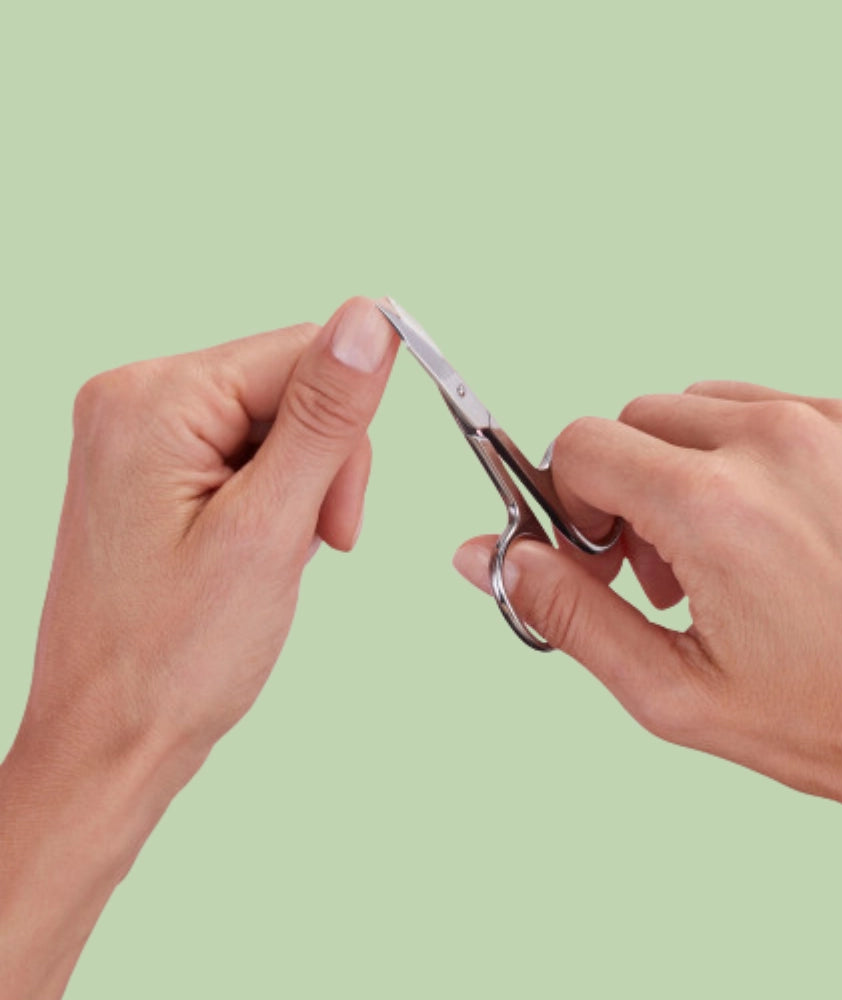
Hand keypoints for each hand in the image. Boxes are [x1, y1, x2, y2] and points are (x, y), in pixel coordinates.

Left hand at [0, 297, 397, 998]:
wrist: (113, 738)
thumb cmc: (175, 656)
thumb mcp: (270, 528)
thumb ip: (325, 417)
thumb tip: (370, 318)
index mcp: (153, 399)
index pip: (304, 353)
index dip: (346, 434)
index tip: (335, 520)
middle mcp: (136, 400)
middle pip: (292, 384)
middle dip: (322, 466)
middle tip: (304, 543)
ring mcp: (139, 434)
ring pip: (278, 421)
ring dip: (302, 487)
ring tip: (275, 555)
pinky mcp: (153, 467)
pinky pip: (248, 452)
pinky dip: (275, 498)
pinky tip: (256, 547)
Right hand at [454, 381, 841, 995]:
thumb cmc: (827, 719)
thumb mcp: (671, 689)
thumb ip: (565, 612)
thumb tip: (484, 556)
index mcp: (714, 508)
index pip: (581, 444)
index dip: (571, 501)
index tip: (603, 553)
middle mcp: (773, 444)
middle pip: (635, 417)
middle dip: (627, 486)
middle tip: (667, 567)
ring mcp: (832, 425)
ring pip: (699, 407)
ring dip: (686, 467)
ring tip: (727, 552)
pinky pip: (769, 409)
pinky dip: (749, 456)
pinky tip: (779, 529)